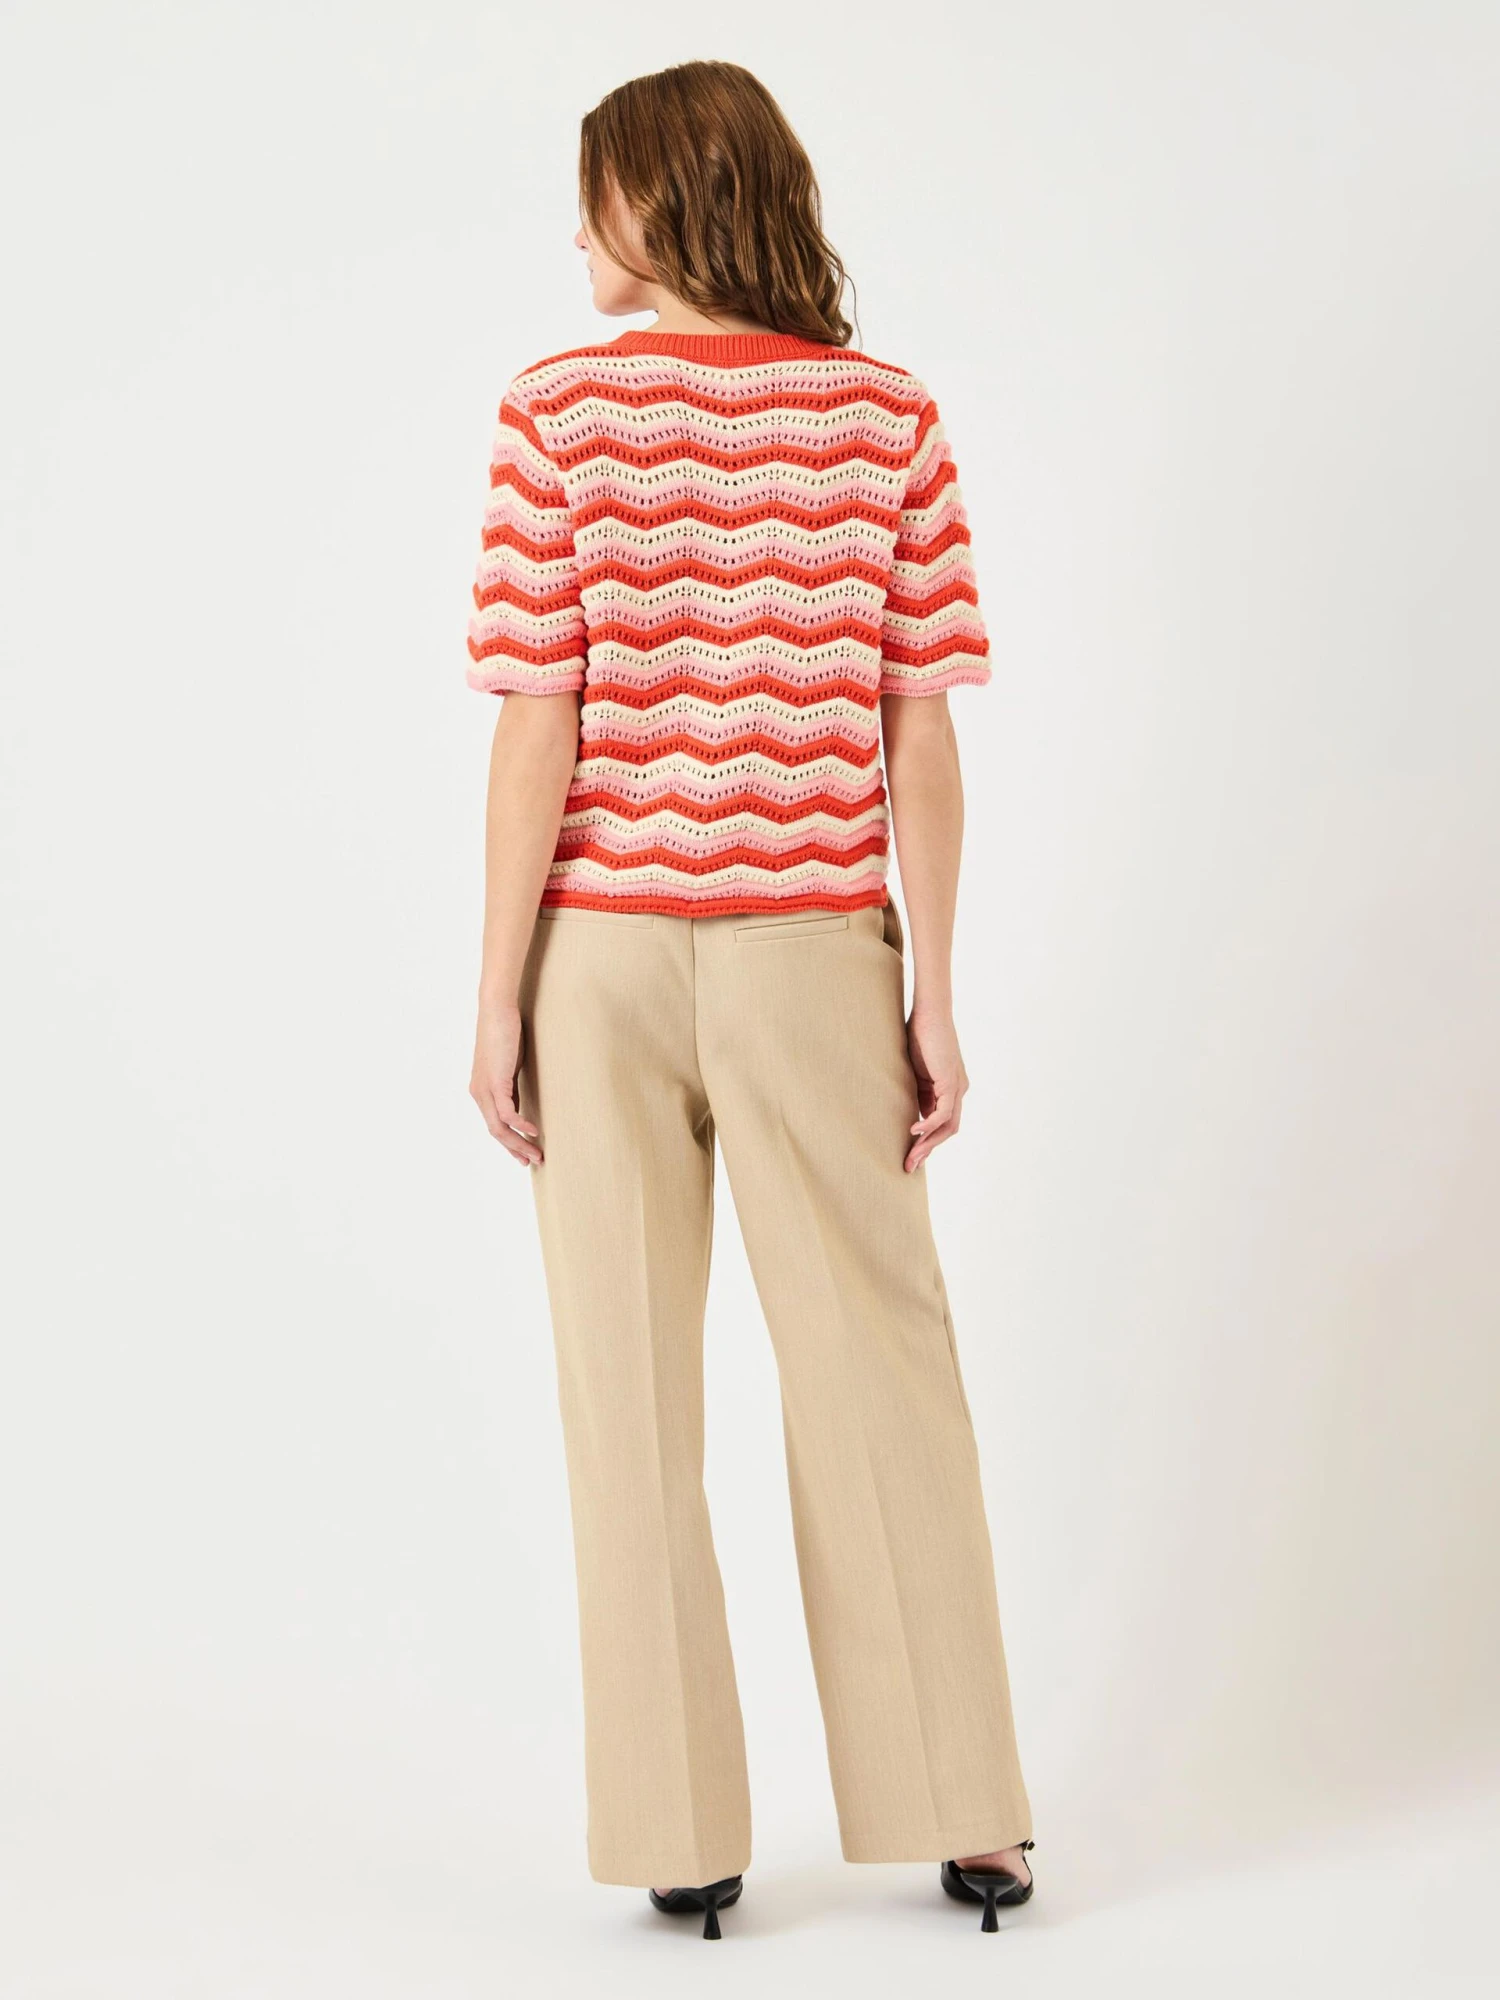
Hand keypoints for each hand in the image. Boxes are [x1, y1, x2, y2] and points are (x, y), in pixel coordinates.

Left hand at [470, 1002, 541, 1165]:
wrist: (496, 1010)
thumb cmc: (504, 1031)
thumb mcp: (508, 1064)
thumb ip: (511, 1084)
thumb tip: (520, 1099)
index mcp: (482, 1091)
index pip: (494, 1125)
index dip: (510, 1142)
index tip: (524, 1155)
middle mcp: (479, 1093)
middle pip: (495, 1132)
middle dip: (516, 1149)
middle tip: (533, 1161)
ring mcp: (485, 1089)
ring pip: (499, 1127)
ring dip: (519, 1143)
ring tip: (537, 1153)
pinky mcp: (495, 1082)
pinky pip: (506, 1112)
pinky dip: (520, 1125)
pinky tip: (533, 1131)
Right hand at [904, 1004, 968, 1171]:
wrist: (930, 1013)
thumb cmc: (920, 1036)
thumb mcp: (916, 1072)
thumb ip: (918, 1093)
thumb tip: (914, 1115)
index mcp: (949, 1090)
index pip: (942, 1124)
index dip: (927, 1142)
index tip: (910, 1156)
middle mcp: (958, 1092)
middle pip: (947, 1131)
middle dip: (927, 1150)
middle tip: (909, 1166)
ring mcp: (957, 1088)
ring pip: (948, 1126)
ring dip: (928, 1144)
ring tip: (911, 1156)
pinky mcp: (951, 1082)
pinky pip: (944, 1112)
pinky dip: (929, 1125)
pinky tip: (914, 1131)